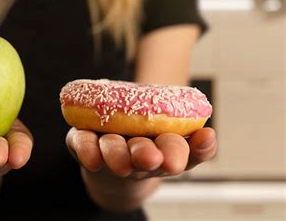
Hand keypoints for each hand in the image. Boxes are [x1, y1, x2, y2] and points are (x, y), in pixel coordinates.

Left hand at [66, 127, 216, 178]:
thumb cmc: (143, 138)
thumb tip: (206, 134)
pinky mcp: (83, 144)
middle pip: (143, 157)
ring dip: (116, 154)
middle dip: (146, 156)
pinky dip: (86, 150)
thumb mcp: (168, 132)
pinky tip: (91, 156)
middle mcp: (135, 156)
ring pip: (113, 152)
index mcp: (161, 150)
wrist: (107, 152)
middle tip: (150, 158)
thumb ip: (188, 132)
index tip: (192, 146)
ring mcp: (108, 151)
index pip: (176, 153)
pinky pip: (83, 145)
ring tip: (121, 159)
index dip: (182, 152)